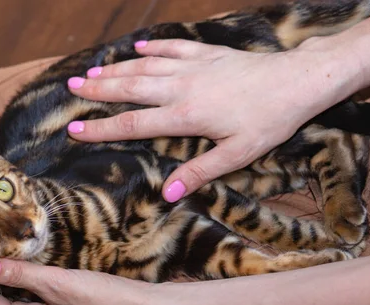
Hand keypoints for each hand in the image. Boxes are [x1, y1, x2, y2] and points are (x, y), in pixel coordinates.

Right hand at [66, 39, 353, 201]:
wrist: (297, 81)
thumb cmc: (269, 121)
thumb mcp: (237, 154)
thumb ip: (199, 172)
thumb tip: (167, 193)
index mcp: (185, 116)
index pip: (133, 124)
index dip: (102, 129)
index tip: (75, 130)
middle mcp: (181, 87)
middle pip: (130, 88)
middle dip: (98, 89)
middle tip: (71, 88)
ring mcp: (193, 66)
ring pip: (145, 66)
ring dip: (116, 68)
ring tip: (91, 70)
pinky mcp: (208, 52)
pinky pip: (174, 46)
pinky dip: (154, 46)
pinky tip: (140, 46)